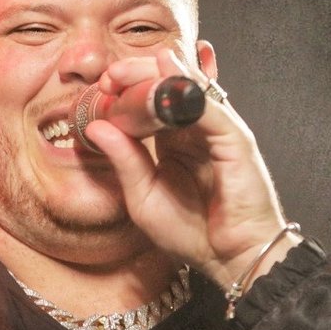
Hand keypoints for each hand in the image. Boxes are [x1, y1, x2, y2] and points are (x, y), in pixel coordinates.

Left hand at [82, 51, 297, 291]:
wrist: (231, 259)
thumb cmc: (191, 232)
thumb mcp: (143, 197)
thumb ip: (124, 161)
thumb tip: (96, 127)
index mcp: (172, 142)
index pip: (148, 103)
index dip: (125, 90)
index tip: (100, 87)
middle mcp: (194, 130)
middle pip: (167, 88)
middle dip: (137, 74)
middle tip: (110, 75)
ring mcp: (216, 131)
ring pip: (187, 89)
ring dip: (156, 74)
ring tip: (126, 71)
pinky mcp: (235, 139)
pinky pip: (210, 107)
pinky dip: (189, 88)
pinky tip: (169, 72)